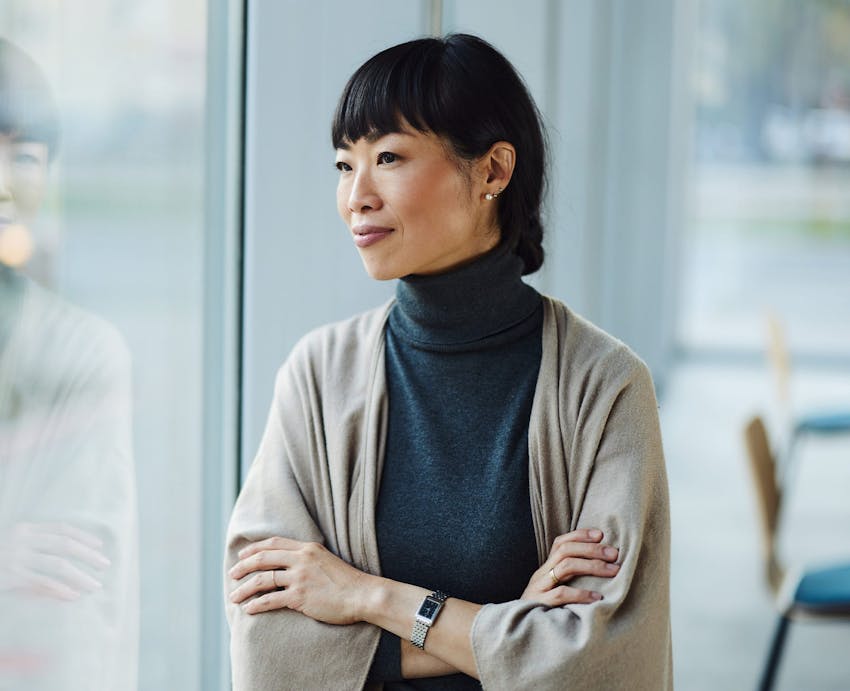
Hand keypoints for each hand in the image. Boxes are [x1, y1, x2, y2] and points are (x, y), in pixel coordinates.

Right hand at [0, 522, 109, 599]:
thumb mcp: (16, 554)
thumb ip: (40, 559)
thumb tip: (71, 576)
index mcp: (25, 529)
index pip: (61, 529)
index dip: (83, 536)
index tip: (100, 545)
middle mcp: (22, 539)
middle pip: (64, 544)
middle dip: (88, 555)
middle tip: (105, 565)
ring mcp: (16, 557)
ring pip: (58, 565)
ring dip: (80, 576)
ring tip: (95, 586)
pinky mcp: (10, 576)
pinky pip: (43, 582)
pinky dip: (61, 589)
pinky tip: (74, 596)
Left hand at [229, 537, 369, 624]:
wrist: (362, 594)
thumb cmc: (346, 581)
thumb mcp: (326, 560)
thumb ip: (307, 559)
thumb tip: (289, 564)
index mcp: (308, 548)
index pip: (274, 543)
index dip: (255, 549)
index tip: (242, 556)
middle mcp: (301, 559)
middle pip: (263, 558)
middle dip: (243, 567)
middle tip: (231, 574)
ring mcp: (300, 578)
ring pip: (263, 580)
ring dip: (244, 589)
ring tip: (234, 597)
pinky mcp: (300, 596)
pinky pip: (271, 599)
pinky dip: (257, 605)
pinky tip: (249, 610)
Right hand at [521, 528, 618, 606]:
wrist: (520, 632)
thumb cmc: (544, 612)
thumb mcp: (554, 591)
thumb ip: (570, 579)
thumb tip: (602, 566)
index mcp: (545, 569)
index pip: (560, 543)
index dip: (580, 535)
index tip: (601, 534)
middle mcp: (541, 574)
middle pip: (565, 551)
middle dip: (592, 549)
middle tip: (614, 554)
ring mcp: (539, 588)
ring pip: (565, 567)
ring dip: (592, 565)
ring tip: (613, 570)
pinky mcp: (540, 604)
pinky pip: (561, 594)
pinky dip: (581, 593)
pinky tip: (597, 597)